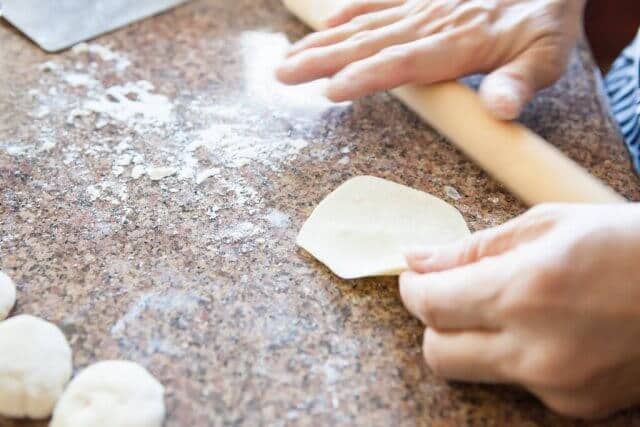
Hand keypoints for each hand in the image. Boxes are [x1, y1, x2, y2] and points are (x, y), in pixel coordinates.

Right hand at [277, 0, 584, 119]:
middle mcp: (432, 22)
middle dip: (323, 59)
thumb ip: (521, 82)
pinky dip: (352, 11)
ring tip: (288, 57)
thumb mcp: (547, 55)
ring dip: (324, 41)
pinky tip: (327, 22)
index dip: (366, 75)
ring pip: (365, 24)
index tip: (330, 90)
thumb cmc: (546, 21)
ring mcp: (423, 6)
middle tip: (282, 73)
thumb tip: (499, 110)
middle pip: (369, 42)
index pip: (404, 61)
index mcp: (459, 43)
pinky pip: (380, 0)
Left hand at [399, 203, 639, 417]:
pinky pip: (518, 383)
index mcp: (525, 289)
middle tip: (450, 292)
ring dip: (470, 339)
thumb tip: (417, 259)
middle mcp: (536, 348)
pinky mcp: (578, 406)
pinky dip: (514, 356)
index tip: (415, 275)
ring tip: (506, 306)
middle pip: (438, 353)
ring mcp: (558, 385)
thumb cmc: (629, 241)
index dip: (412, 288)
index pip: (430, 304)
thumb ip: (473, 248)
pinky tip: (548, 329)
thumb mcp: (548, 224)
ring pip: (473, 371)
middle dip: (432, 321)